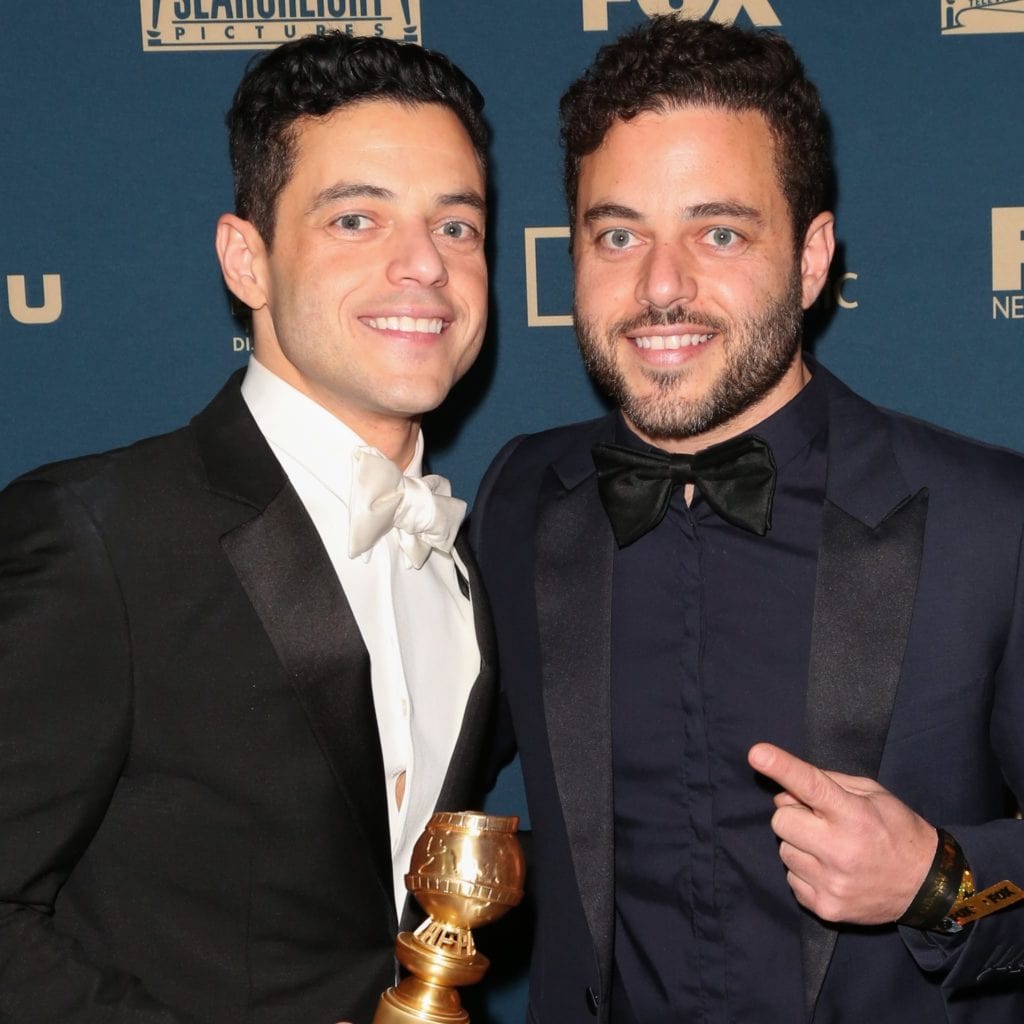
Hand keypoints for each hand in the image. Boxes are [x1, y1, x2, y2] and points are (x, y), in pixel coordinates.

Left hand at [747, 742, 936, 924]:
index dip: (781, 767)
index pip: (810, 785)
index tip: (757, 753)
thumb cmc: (896, 829)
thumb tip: (784, 788)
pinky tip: (830, 870)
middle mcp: (841, 849)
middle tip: (818, 820)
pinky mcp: (826, 908)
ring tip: (830, 848)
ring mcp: (832, 883)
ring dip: (799, 845)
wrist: (928, 886)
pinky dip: (805, 871)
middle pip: (781, 819)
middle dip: (794, 815)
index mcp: (854, 815)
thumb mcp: (872, 794)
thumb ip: (827, 784)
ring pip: (783, 850)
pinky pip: (791, 878)